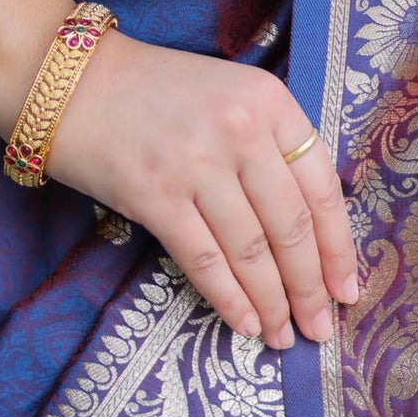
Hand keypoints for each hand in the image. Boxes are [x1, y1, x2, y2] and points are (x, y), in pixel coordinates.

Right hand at [46, 30, 356, 349]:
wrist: (70, 81)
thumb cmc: (156, 94)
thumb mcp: (231, 99)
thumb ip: (271, 148)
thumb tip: (310, 234)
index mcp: (270, 103)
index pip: (321, 188)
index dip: (338, 248)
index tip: (347, 289)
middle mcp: (240, 130)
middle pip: (291, 226)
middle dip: (309, 288)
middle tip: (319, 329)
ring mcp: (196, 163)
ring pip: (251, 251)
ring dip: (272, 303)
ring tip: (282, 336)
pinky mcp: (154, 195)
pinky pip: (204, 260)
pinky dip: (229, 299)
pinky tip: (245, 323)